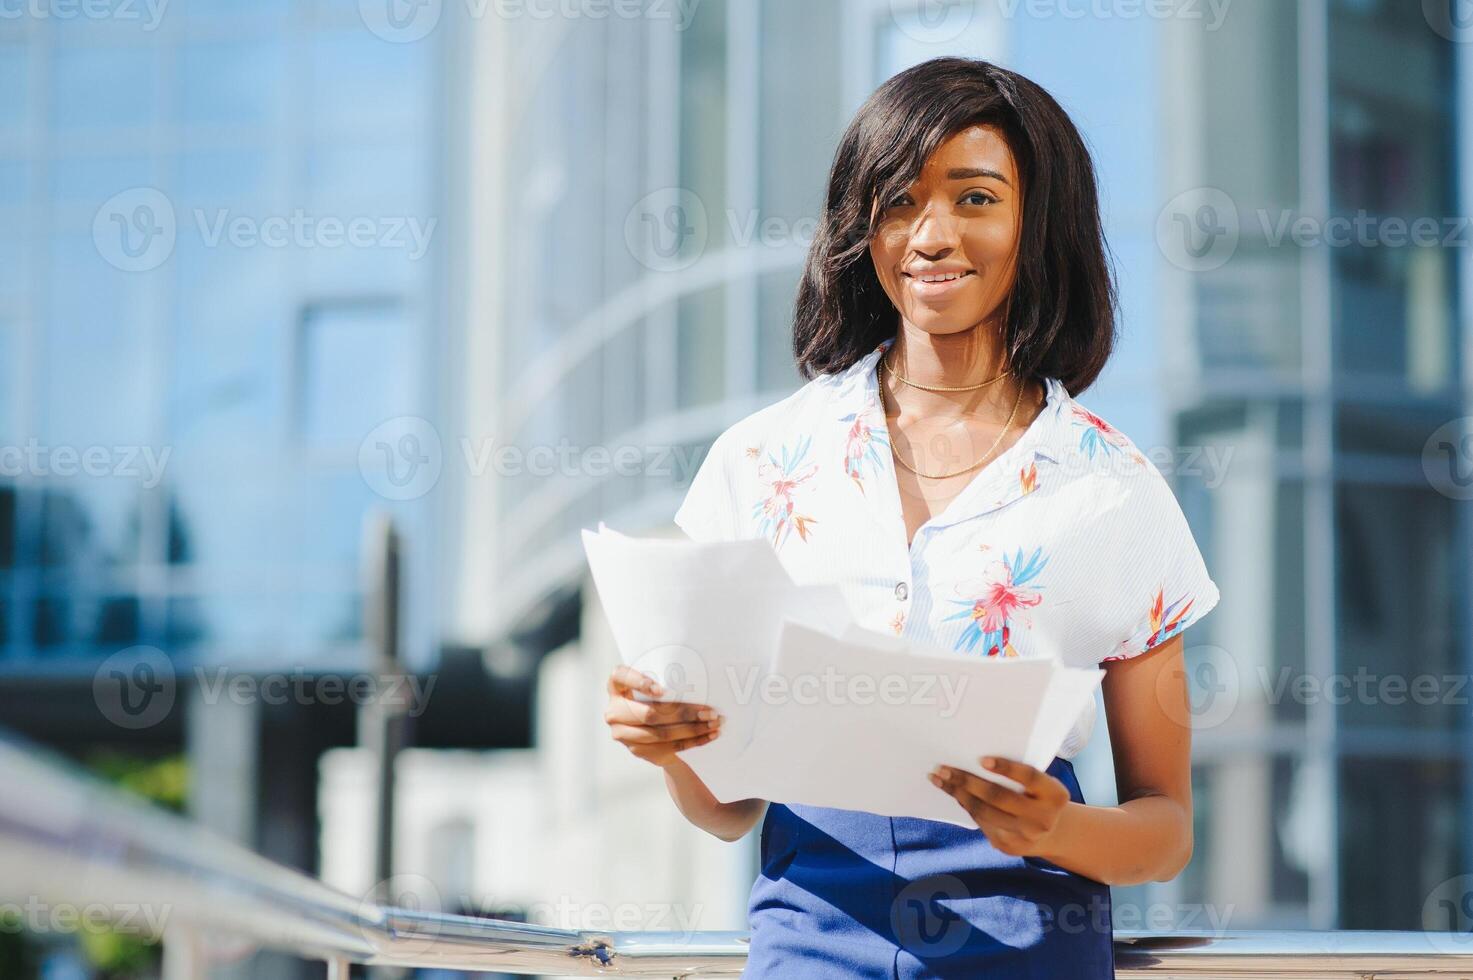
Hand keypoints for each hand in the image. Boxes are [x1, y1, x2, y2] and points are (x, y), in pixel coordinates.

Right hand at [604, 664, 722, 768]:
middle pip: (649, 714)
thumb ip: (666, 682)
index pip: (620, 677)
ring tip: (714, 723)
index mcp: (616, 687)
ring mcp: (623, 734)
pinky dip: (693, 741)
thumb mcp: (656, 686)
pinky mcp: (638, 750)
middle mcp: (615, 711)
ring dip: (693, 729)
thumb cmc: (658, 698)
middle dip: (684, 713)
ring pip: (661, 733)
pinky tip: (709, 735)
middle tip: (710, 712)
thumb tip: (699, 680)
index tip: (661, 689)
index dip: (639, 682)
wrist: (654, 731)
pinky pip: (669, 747)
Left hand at [928, 756, 1069, 856]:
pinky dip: (965, 805)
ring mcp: (1025, 835)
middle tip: (944, 768)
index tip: (982, 759)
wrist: (1051, 832)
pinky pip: (982, 822)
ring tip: (940, 779)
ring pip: (984, 811)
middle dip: (968, 781)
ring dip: (958, 793)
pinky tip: (954, 792)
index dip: (1006, 768)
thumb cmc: (1040, 796)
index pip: (1030, 777)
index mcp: (1055, 795)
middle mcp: (1042, 818)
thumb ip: (1022, 775)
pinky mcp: (1008, 845)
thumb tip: (977, 759)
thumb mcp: (1043, 784)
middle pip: (999, 797)